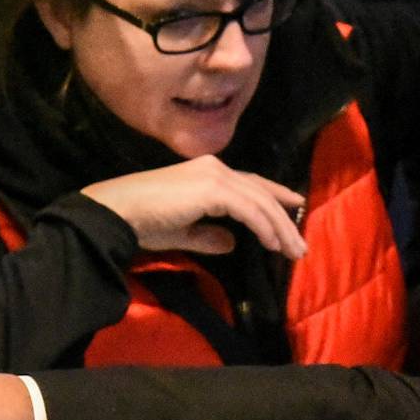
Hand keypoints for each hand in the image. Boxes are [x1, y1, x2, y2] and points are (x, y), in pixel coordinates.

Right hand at [82, 156, 307, 259]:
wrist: (119, 212)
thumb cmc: (144, 222)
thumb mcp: (183, 232)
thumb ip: (208, 236)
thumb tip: (231, 243)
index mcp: (207, 173)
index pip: (251, 183)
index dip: (275, 194)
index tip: (296, 205)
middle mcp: (214, 168)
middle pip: (261, 194)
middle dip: (284, 220)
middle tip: (300, 245)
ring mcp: (214, 175)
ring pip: (260, 202)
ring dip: (280, 229)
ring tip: (293, 251)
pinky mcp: (212, 188)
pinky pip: (249, 210)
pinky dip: (264, 227)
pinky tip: (272, 244)